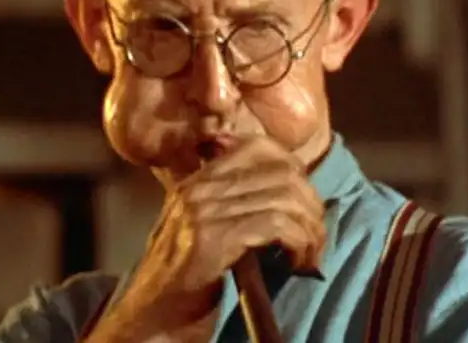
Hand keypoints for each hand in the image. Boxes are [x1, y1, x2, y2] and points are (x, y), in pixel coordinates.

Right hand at [88, 137, 326, 341]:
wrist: (150, 321)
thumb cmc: (184, 285)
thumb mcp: (204, 233)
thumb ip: (233, 207)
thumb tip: (289, 193)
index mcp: (198, 182)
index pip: (258, 147)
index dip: (294, 169)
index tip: (306, 203)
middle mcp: (198, 189)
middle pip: (281, 172)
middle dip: (311, 204)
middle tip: (316, 236)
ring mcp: (202, 212)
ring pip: (284, 197)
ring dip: (310, 229)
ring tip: (310, 255)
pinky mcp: (212, 239)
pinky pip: (276, 225)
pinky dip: (299, 243)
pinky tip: (299, 262)